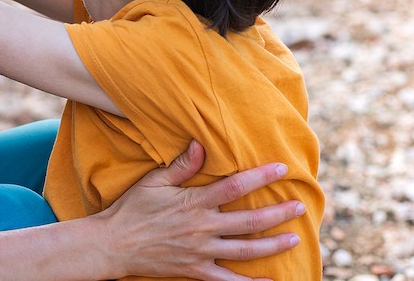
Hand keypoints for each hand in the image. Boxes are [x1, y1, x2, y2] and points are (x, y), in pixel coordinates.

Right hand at [99, 140, 302, 280]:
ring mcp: (201, 252)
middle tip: (300, 207)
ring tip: (294, 238)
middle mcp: (202, 228)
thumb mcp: (154, 182)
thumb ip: (181, 166)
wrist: (114, 244)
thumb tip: (201, 145)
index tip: (282, 169)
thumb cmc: (132, 209)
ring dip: (273, 245)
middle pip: (249, 221)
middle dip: (278, 213)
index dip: (260, 177)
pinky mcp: (196, 271)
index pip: (234, 187)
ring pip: (245, 250)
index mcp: (194, 203)